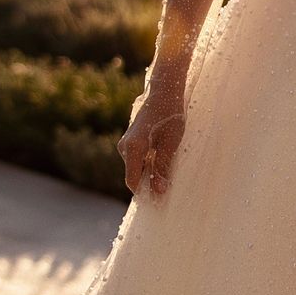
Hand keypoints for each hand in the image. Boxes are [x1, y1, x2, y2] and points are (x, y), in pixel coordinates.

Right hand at [121, 79, 187, 198]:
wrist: (164, 92)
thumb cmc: (170, 116)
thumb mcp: (170, 144)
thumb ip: (162, 168)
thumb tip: (158, 191)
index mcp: (132, 149)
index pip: (133, 182)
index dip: (145, 193)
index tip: (160, 202)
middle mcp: (125, 148)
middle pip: (134, 175)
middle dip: (149, 184)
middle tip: (169, 188)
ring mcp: (126, 143)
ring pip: (137, 167)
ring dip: (150, 173)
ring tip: (169, 172)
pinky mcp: (131, 140)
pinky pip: (138, 159)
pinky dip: (149, 164)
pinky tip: (163, 160)